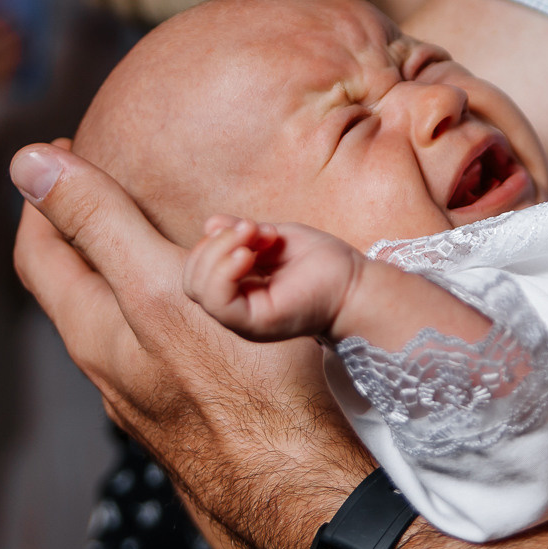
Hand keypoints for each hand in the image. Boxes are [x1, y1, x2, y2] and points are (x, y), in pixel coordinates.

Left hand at [10, 141, 367, 548]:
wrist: (303, 497)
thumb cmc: (245, 390)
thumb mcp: (163, 291)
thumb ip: (99, 226)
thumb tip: (26, 162)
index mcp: (96, 334)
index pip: (39, 254)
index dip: (45, 194)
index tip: (65, 145)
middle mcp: (112, 373)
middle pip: (77, 288)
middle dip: (84, 226)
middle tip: (110, 176)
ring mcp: (153, 403)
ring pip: (123, 322)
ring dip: (129, 268)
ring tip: (160, 229)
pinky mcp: (195, 421)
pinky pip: (166, 349)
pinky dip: (170, 307)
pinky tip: (208, 305)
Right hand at [184, 216, 360, 341]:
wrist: (355, 284)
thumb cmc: (322, 263)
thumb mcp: (274, 238)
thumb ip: (241, 234)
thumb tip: (209, 224)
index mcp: (238, 290)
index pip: (199, 269)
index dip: (215, 241)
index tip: (251, 226)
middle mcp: (235, 308)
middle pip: (192, 279)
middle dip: (213, 244)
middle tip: (251, 229)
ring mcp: (242, 319)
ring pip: (197, 288)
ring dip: (218, 251)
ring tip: (252, 237)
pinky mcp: (253, 324)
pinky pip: (217, 301)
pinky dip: (224, 270)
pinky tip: (248, 254)